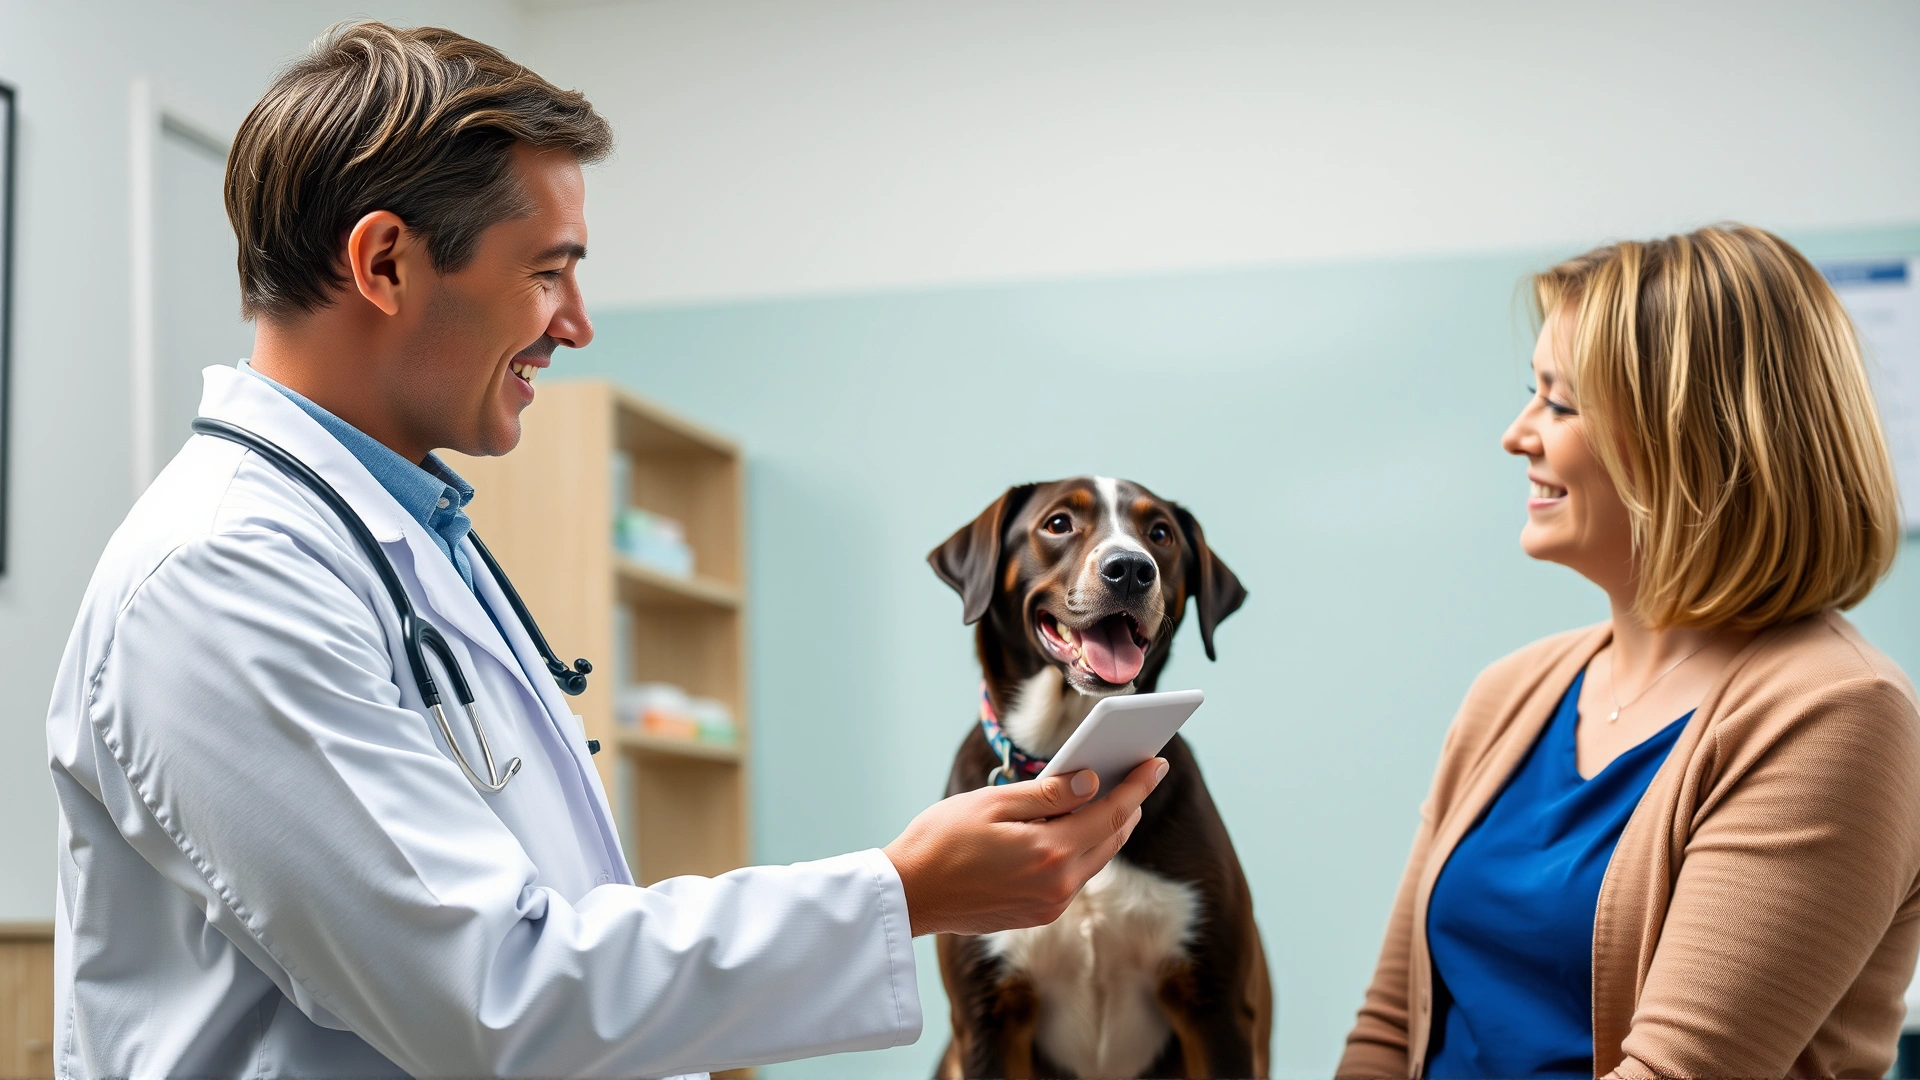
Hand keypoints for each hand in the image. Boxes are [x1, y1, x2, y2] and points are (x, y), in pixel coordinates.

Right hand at [883, 759, 1167, 936]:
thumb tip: (1092, 782)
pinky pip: (1074, 877)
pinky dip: (1083, 850)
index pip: (1111, 813)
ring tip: (1115, 799)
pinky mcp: (1037, 914)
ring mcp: (1049, 905)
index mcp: (1049, 852)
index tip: (1156, 762)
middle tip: (1141, 775)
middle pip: (1111, 839)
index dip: (1137, 785)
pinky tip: (1077, 829)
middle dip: (1130, 805)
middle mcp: (1058, 885)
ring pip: (1096, 860)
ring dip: (1109, 828)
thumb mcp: (991, 803)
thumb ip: (1046, 793)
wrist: (910, 894)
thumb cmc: (941, 840)